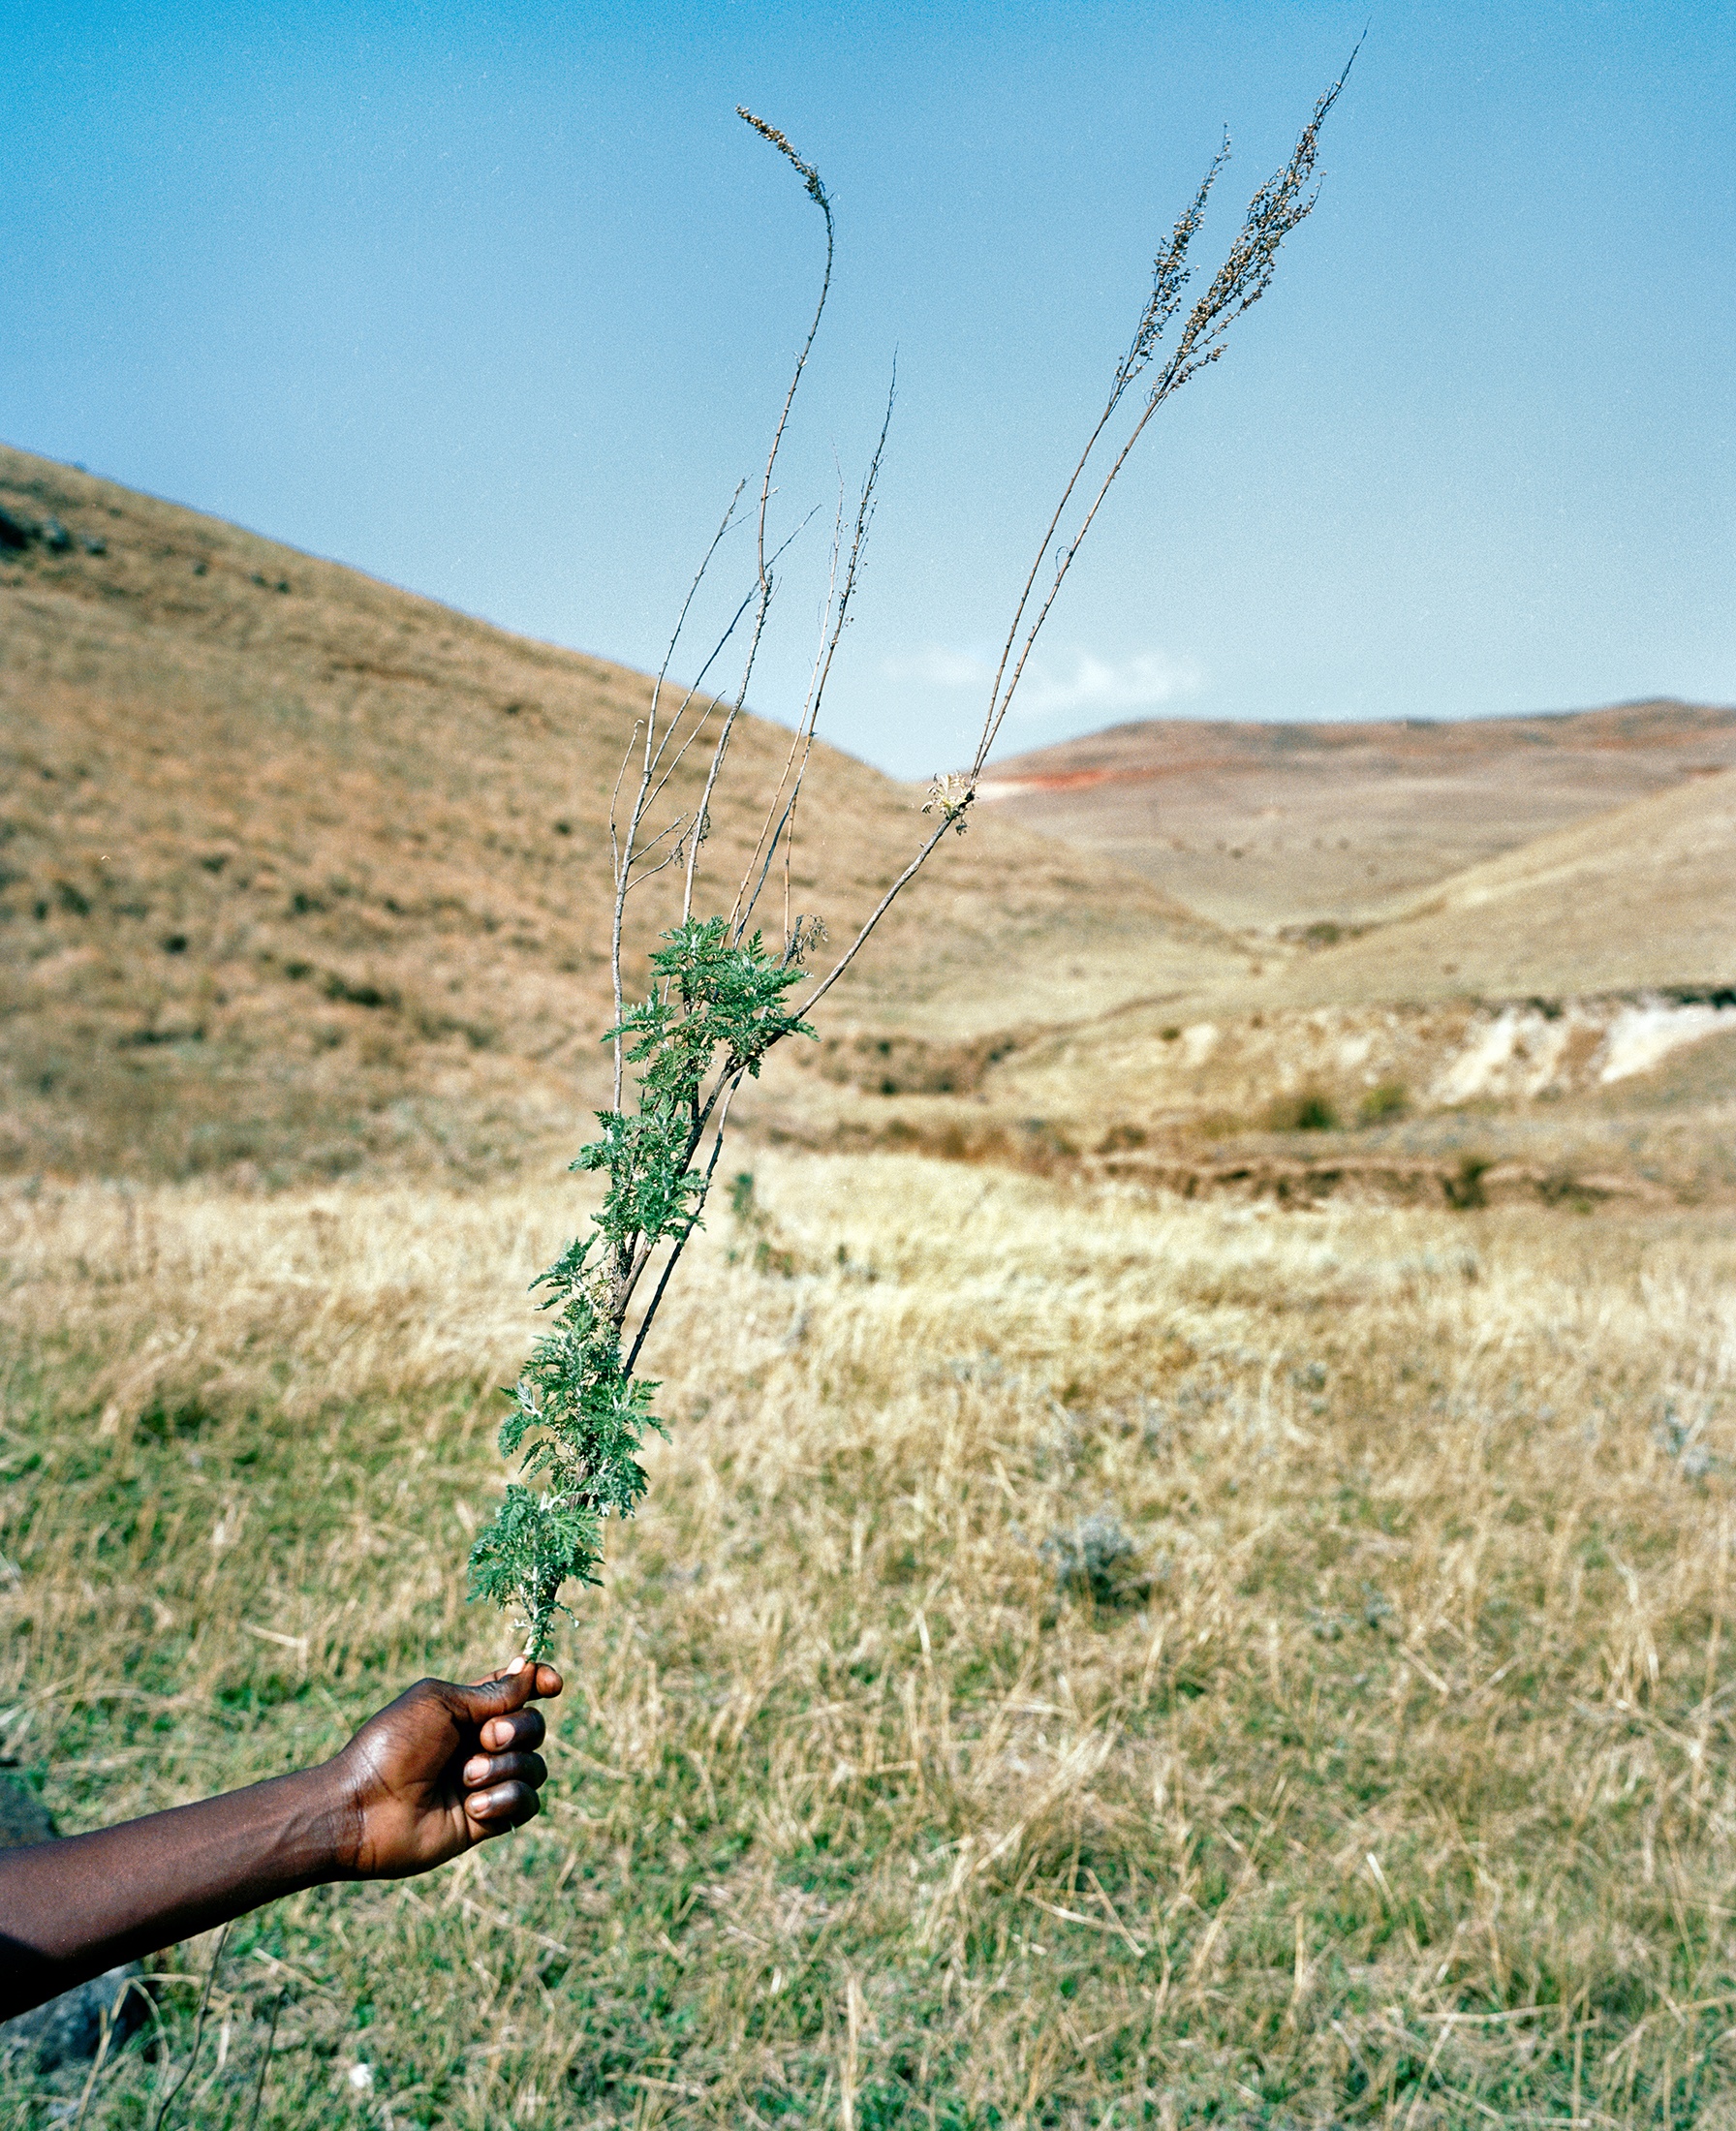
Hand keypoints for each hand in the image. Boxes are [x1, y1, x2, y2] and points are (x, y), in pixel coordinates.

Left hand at [326, 1658, 562, 1878]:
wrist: (364, 1809)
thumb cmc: (393, 1747)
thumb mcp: (441, 1703)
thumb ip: (492, 1693)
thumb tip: (530, 1669)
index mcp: (466, 1710)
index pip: (517, 1690)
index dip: (540, 1682)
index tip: (552, 1685)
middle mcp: (480, 1744)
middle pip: (534, 1726)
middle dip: (517, 1729)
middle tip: (484, 1739)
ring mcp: (485, 1782)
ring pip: (535, 1766)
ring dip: (506, 1767)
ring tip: (466, 1779)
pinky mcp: (487, 1819)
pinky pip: (527, 1804)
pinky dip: (507, 1799)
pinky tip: (474, 1805)